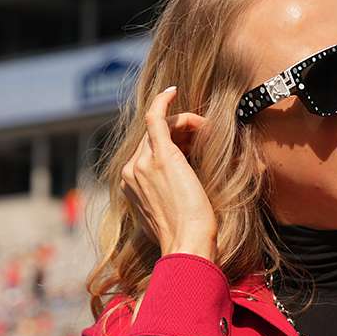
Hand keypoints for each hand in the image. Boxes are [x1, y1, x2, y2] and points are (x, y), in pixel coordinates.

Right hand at [121, 85, 215, 258]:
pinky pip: (156, 117)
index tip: (191, 148)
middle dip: (181, 135)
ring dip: (185, 127)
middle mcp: (130, 172)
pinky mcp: (160, 155)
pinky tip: (172, 92)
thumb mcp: (169, 216)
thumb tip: (178, 193)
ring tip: (206, 134)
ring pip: (161, 129)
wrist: (187, 244)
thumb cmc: (186, 237)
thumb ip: (165, 199)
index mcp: (130, 186)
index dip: (174, 147)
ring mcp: (141, 162)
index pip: (149, 153)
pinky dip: (163, 102)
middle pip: (154, 139)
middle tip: (205, 141)